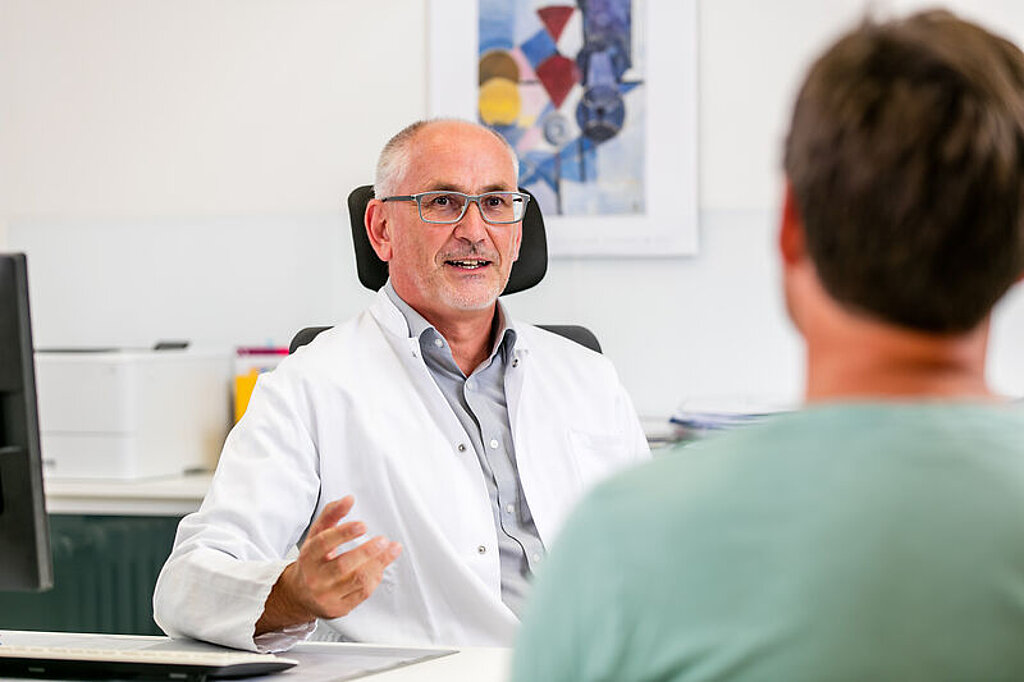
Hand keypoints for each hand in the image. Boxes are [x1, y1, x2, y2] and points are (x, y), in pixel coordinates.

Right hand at [256, 495, 401, 633]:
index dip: (344, 533)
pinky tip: (380, 566)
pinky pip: (362, 594)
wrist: (300, 594)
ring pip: (357, 581)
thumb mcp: (316, 536)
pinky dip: (375, 578)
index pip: (324, 543)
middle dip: (367, 552)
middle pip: (343, 565)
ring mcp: (327, 595)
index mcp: (308, 556)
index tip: (362, 525)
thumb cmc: (312, 561)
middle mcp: (315, 577)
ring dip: (378, 564)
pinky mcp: (339, 608)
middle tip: (383, 540)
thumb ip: (332, 515)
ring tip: (390, 550)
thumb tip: (348, 499)